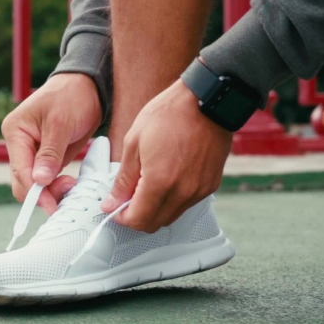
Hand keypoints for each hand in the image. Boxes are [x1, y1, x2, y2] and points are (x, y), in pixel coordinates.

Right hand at [2, 73, 101, 213]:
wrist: (88, 86)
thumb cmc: (72, 96)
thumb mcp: (61, 123)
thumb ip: (50, 153)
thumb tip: (40, 180)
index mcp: (16, 132)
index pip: (20, 169)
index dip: (34, 191)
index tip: (50, 205)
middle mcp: (20, 144)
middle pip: (23, 180)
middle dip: (42, 193)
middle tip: (66, 195)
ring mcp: (32, 152)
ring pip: (35, 183)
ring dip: (51, 191)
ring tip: (71, 185)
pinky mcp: (46, 157)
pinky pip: (46, 179)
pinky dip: (56, 186)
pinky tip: (70, 184)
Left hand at [102, 79, 231, 231]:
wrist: (206, 100)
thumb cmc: (170, 114)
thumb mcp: (134, 143)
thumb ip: (123, 180)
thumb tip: (112, 202)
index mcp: (160, 182)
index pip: (138, 220)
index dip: (121, 217)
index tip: (115, 208)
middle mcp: (183, 192)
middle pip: (155, 224)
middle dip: (137, 216)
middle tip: (128, 197)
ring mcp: (199, 190)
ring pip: (171, 216)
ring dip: (155, 208)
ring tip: (147, 184)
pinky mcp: (210, 184)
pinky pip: (187, 203)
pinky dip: (173, 199)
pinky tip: (167, 178)